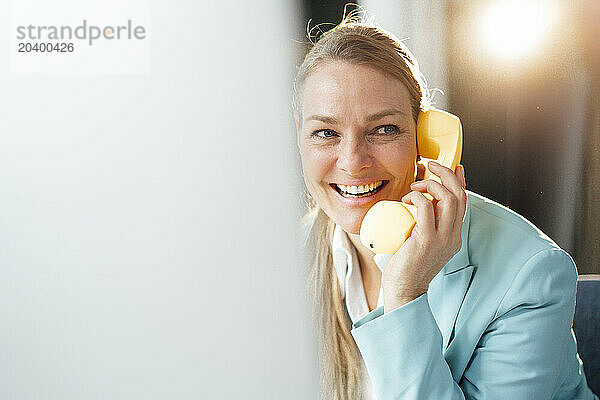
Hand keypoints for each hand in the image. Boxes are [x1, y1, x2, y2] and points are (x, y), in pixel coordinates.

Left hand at [382, 162, 466, 311]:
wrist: (404, 291)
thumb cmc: (406, 267)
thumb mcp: (421, 243)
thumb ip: (423, 227)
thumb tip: (412, 207)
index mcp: (453, 237)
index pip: (463, 202)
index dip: (460, 181)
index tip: (454, 167)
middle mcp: (453, 236)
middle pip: (459, 195)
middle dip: (446, 174)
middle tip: (430, 166)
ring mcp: (442, 239)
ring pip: (449, 199)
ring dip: (432, 184)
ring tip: (416, 186)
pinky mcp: (427, 240)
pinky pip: (427, 208)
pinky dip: (418, 198)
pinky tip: (407, 199)